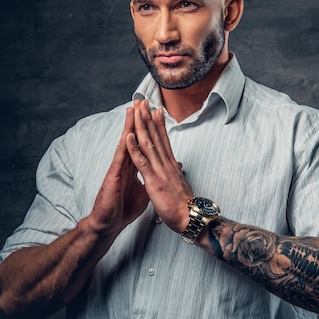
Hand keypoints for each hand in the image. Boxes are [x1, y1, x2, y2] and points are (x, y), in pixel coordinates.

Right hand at [84, 106, 148, 236]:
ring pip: (125, 144)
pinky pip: (120, 160)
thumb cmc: (123, 208)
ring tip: (132, 109)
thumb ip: (151, 179)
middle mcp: (126, 164)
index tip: (153, 113)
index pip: (142, 143)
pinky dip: (124, 147)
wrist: (109, 223)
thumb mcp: (144, 191)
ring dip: (129, 126)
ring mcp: (118, 169)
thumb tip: (163, 172)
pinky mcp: (113, 177)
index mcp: (134, 167)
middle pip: (133, 138)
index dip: (148, 128)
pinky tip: (126, 135)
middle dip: (138, 120)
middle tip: (142, 101)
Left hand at [126, 100, 192, 232]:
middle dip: (149, 118)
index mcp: (171, 165)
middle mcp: (166, 163)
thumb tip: (178, 167)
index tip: (156, 110)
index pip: (164, 140)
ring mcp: (159, 170)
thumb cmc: (185, 205)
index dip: (159, 124)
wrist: (190, 217)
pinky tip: (129, 135)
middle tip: (144, 101)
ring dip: (141, 125)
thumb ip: (177, 173)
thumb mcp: (180, 185)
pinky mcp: (153, 179)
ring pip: (148, 143)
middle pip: (156, 136)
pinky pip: (141, 161)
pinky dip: (134, 147)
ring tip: (137, 110)